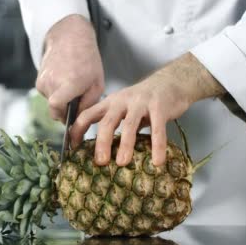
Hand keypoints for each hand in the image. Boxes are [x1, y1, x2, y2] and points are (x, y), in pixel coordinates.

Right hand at [36, 14, 103, 121]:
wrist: (70, 38)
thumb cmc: (88, 61)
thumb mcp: (97, 84)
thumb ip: (88, 104)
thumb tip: (77, 119)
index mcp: (69, 84)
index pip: (56, 110)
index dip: (63, 118)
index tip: (71, 119)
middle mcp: (53, 82)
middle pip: (54, 109)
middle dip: (65, 109)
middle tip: (76, 100)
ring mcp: (43, 80)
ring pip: (50, 101)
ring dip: (60, 99)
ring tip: (71, 86)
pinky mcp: (38, 78)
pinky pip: (46, 93)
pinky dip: (55, 92)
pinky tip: (63, 81)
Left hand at [70, 52, 225, 166]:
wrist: (172, 81)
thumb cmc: (145, 100)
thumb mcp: (124, 107)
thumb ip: (115, 123)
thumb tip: (100, 150)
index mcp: (111, 102)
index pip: (87, 115)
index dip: (77, 130)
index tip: (72, 149)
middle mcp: (123, 101)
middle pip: (107, 122)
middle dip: (102, 143)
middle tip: (100, 162)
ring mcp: (141, 103)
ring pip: (130, 125)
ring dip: (126, 145)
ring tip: (123, 163)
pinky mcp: (160, 107)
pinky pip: (157, 129)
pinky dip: (157, 146)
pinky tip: (157, 161)